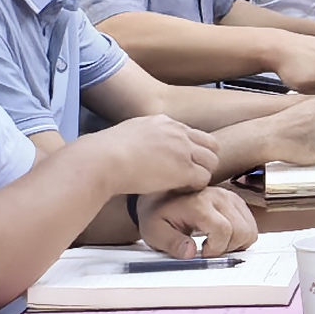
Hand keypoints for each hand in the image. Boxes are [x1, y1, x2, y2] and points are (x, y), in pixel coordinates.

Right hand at [87, 114, 222, 199]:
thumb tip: (135, 145)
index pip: (191, 133)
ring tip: (186, 186)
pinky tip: (181, 192)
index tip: (181, 163)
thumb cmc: (104, 153)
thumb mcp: (127, 133)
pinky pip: (204, 178)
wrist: (103, 160)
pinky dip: (196, 187)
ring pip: (211, 161)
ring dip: (202, 174)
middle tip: (191, 176)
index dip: (190, 150)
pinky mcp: (184, 168)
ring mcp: (182, 149)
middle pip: (210, 144)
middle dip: (204, 160)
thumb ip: (140, 136)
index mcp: (163, 121)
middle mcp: (177, 132)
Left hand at [131, 185, 256, 259]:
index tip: (202, 254)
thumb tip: (190, 254)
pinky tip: (222, 237)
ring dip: (236, 243)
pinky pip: (251, 225)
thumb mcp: (155, 232)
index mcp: (199, 203)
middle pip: (242, 231)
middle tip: (209, 250)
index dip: (216, 249)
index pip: (224, 230)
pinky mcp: (236, 201)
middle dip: (228, 248)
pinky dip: (241, 237)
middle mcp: (219, 197)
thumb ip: (172, 243)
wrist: (160, 196)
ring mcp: (230, 198)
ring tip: (215, 244)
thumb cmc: (157, 214)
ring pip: (250, 230)